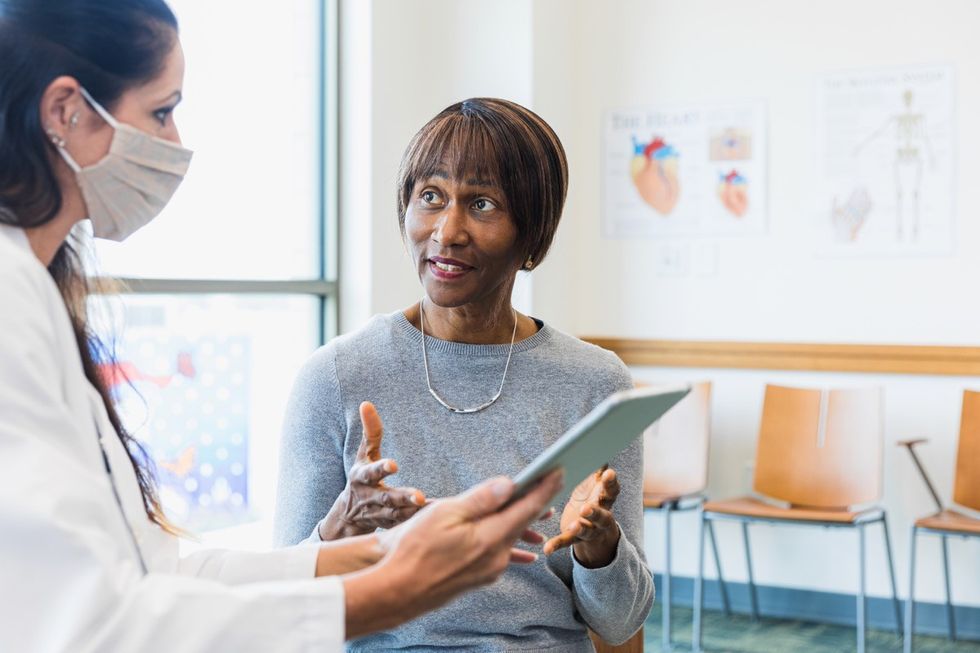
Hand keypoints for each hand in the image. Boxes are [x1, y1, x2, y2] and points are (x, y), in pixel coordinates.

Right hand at [318, 402, 424, 540]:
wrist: (348, 516)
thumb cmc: (361, 478)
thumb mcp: (363, 455)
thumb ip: (370, 431)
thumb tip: (366, 403)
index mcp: (362, 477)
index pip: (371, 473)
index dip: (381, 469)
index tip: (394, 465)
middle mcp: (370, 497)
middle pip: (387, 498)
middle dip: (402, 497)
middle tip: (419, 497)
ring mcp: (380, 515)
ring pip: (398, 515)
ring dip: (413, 513)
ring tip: (431, 507)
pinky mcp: (391, 527)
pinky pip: (407, 526)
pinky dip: (419, 523)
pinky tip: (437, 519)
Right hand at [343, 471, 563, 638]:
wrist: (398, 591)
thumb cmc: (415, 549)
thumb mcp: (445, 514)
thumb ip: (480, 499)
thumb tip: (509, 484)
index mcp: (490, 537)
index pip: (526, 508)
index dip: (543, 488)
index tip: (559, 471)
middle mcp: (495, 556)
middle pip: (523, 523)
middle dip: (538, 501)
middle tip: (553, 481)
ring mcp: (489, 570)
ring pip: (512, 538)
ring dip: (524, 521)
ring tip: (541, 507)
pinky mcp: (479, 577)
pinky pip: (502, 554)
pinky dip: (513, 544)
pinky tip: (528, 551)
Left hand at [543, 465, 620, 567]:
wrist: (596, 533)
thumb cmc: (591, 498)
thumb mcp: (594, 484)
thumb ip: (595, 470)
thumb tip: (595, 442)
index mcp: (605, 498)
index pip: (612, 490)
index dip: (611, 482)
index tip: (608, 473)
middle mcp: (602, 515)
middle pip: (603, 513)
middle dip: (596, 510)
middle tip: (587, 507)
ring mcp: (591, 529)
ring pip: (587, 529)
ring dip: (581, 527)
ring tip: (573, 525)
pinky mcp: (577, 539)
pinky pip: (568, 542)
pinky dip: (557, 544)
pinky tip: (547, 550)